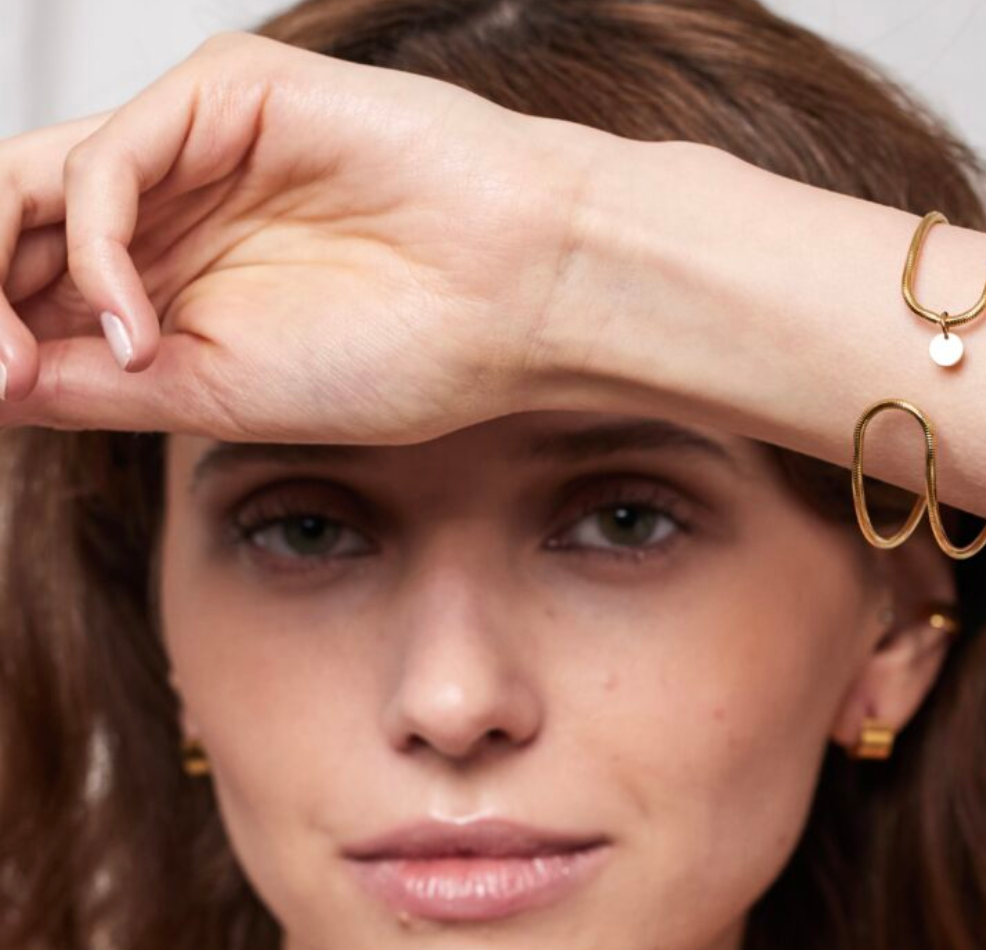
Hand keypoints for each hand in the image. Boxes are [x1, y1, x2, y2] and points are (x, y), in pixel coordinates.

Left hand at [0, 31, 603, 441]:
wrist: (516, 299)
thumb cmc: (404, 355)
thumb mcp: (221, 398)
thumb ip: (96, 387)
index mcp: (172, 287)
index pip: (28, 297)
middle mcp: (170, 216)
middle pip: (9, 230)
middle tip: (0, 372)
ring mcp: (193, 154)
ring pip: (29, 181)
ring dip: (0, 267)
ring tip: (26, 354)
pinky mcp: (228, 97)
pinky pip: (107, 160)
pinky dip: (96, 248)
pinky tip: (144, 327)